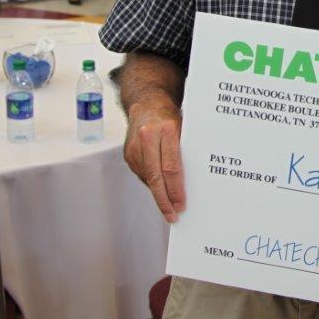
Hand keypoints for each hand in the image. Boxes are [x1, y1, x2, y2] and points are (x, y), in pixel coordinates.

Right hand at [124, 102, 184, 221]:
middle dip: (164, 199)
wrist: (147, 103)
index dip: (176, 190)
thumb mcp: (183, 129)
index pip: (171, 168)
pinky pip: (141, 174)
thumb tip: (191, 183)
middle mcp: (148, 137)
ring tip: (168, 206)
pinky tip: (159, 190)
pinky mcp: (127, 153)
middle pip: (156, 176)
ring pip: (147, 177)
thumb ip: (185, 152)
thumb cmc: (170, 117)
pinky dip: (151, 183)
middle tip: (172, 215)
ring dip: (158, 194)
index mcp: (166, 130)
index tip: (181, 205)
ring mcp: (134, 146)